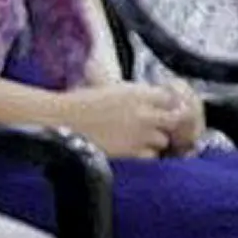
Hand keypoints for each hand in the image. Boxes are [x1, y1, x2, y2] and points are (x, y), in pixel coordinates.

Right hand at [53, 81, 203, 160]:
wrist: (62, 120)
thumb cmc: (79, 101)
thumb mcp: (105, 85)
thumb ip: (125, 89)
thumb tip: (126, 81)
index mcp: (137, 92)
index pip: (170, 97)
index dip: (166, 103)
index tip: (160, 107)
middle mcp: (144, 112)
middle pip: (174, 120)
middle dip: (167, 123)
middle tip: (157, 126)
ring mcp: (139, 134)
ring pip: (163, 140)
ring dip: (155, 140)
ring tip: (140, 139)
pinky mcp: (131, 152)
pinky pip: (151, 156)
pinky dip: (145, 155)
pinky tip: (133, 150)